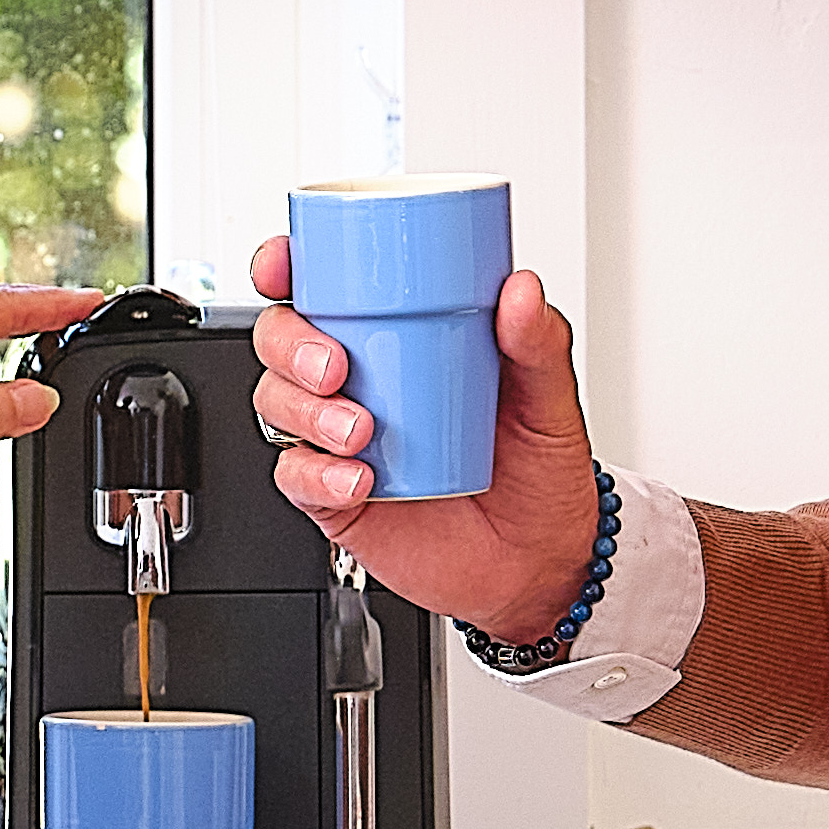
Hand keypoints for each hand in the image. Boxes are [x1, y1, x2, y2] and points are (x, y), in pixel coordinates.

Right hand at [245, 237, 613, 645]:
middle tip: (334, 367)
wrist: (537, 563)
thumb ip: (539, 345)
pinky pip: (295, 475)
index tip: (285, 265)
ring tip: (359, 432)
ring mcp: (340, 439)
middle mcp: (359, 383)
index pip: (323, 289)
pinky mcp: (333, 496)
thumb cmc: (538, 475)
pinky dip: (316, 474)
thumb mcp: (550, 402)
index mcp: (398, 339)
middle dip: (290, 344)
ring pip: (278, 404)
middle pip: (280, 340)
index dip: (286, 268)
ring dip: (304, 410)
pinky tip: (356, 479)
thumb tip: (522, 291)